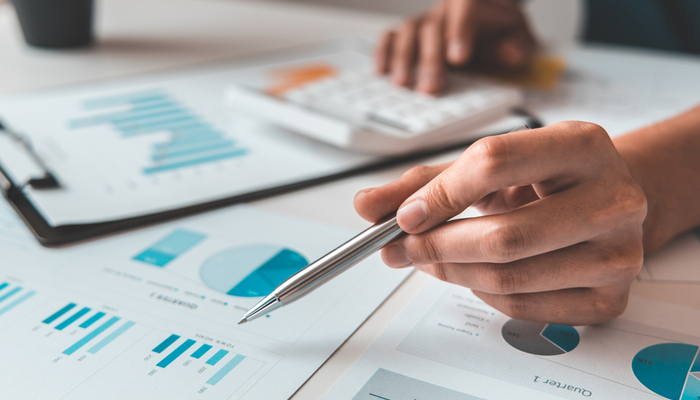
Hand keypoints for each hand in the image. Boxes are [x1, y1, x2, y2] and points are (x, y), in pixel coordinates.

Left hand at [354, 122, 646, 324]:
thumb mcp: (492, 164)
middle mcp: (612, 199)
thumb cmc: (545, 178)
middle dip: (435, 247)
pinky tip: (476, 274)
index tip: (404, 216)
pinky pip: (524, 308)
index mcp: (582, 146)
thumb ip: (427, 181)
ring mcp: (617, 254)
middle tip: (401, 248)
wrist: (607, 200)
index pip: (493, 164)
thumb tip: (367, 206)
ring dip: (452, 273)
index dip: (439, 194)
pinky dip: (484, 295)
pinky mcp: (611, 298)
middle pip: (503, 236)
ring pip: (508, 279)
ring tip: (432, 258)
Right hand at [376, 0, 536, 93]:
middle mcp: (444, 10)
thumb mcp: (518, 35)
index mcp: (472, 4)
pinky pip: (390, 36)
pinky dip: (383, 52)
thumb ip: (519, 44)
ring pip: (408, 32)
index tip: (459, 59)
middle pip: (432, 27)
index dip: (460, 31)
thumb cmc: (499, 30)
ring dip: (404, 59)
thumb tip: (511, 54)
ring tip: (403, 84)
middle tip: (431, 89)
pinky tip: (382, 71)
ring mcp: (424, 21)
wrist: (487, 19)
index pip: (465, 7)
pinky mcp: (409, 34)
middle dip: (430, 60)